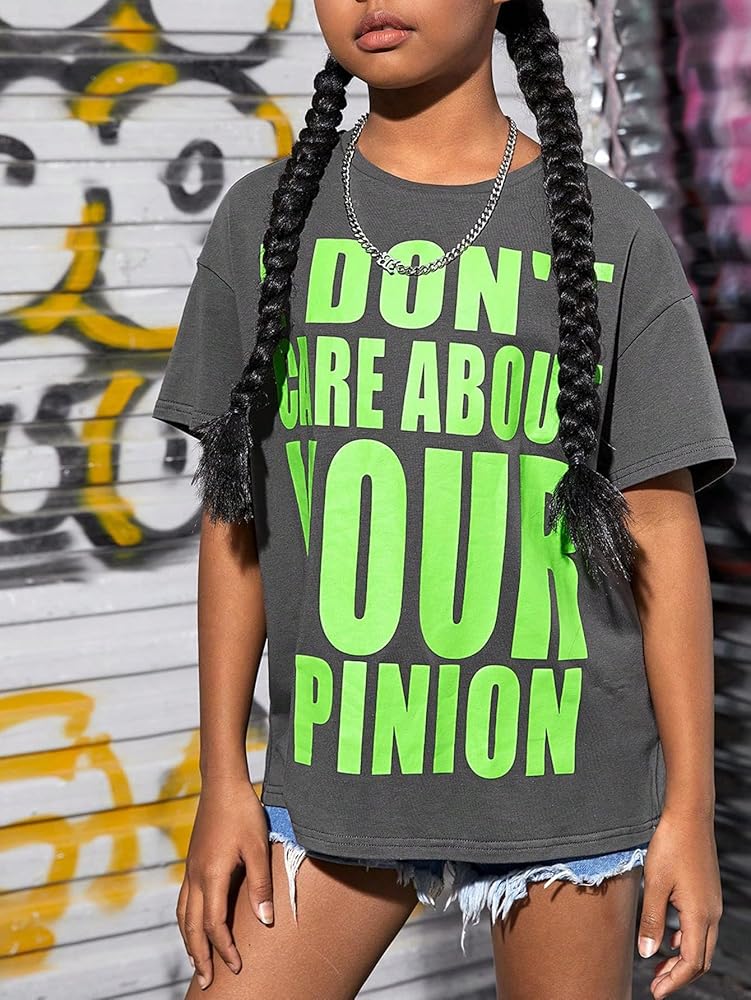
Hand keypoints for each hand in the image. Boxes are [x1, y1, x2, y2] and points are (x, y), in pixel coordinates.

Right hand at [176, 777, 273, 989]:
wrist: (222, 784)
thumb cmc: (243, 813)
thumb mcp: (258, 848)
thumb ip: (261, 885)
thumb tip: (265, 920)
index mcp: (211, 876)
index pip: (214, 925)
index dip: (224, 949)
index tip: (235, 967)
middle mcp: (195, 877)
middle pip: (191, 927)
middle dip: (199, 956)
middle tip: (206, 982)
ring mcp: (191, 869)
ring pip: (183, 916)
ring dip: (189, 941)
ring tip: (197, 961)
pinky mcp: (192, 862)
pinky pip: (184, 901)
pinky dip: (186, 921)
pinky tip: (193, 924)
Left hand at [637, 809, 722, 997]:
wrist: (689, 816)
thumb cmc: (670, 846)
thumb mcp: (654, 884)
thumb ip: (651, 921)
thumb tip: (647, 954)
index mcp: (699, 915)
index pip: (691, 962)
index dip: (674, 981)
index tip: (656, 992)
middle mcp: (711, 913)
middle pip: (700, 958)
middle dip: (679, 976)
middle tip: (656, 985)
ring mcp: (712, 903)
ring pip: (702, 944)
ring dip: (682, 959)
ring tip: (659, 967)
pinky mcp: (708, 893)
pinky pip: (701, 927)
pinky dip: (686, 941)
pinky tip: (670, 939)